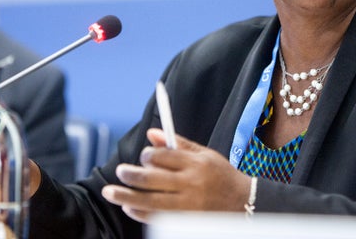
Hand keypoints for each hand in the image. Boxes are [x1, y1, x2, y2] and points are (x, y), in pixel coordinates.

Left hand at [101, 128, 251, 222]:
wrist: (244, 204)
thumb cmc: (221, 176)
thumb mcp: (205, 155)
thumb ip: (178, 144)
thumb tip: (152, 133)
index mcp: (196, 164)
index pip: (163, 157)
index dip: (148, 155)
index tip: (143, 156)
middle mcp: (191, 185)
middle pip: (152, 179)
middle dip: (131, 175)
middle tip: (120, 171)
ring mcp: (187, 206)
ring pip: (149, 201)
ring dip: (126, 197)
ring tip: (111, 192)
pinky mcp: (185, 222)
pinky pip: (156, 218)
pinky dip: (140, 213)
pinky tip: (130, 207)